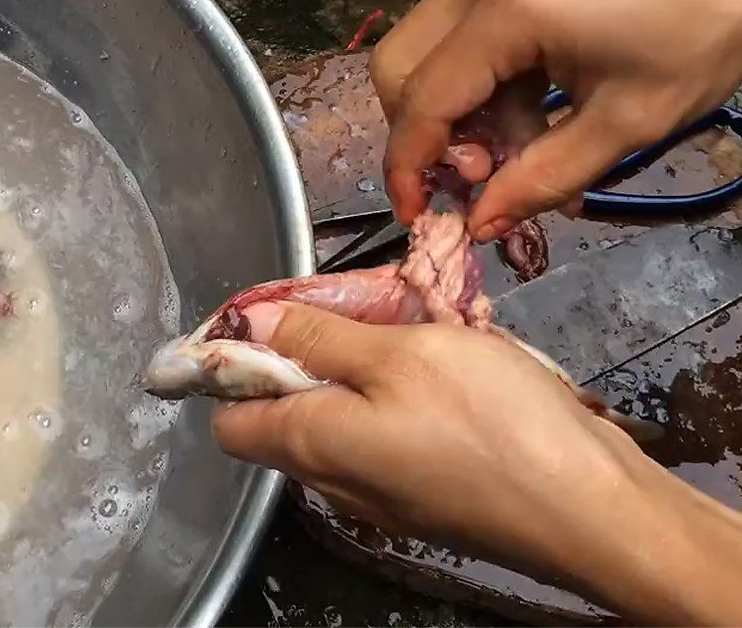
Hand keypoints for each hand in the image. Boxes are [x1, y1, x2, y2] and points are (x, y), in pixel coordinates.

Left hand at [213, 302, 741, 625]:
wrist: (587, 507)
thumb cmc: (486, 418)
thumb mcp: (398, 354)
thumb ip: (319, 338)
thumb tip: (250, 325)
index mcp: (311, 444)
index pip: (230, 418)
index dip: (237, 366)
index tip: (274, 318)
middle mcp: (335, 480)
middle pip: (288, 415)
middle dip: (309, 356)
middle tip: (359, 311)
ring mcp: (382, 495)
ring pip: (343, 421)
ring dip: (361, 372)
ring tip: (409, 331)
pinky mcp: (425, 496)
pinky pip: (387, 438)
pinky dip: (398, 400)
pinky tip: (444, 372)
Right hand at [371, 0, 741, 240]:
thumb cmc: (706, 33)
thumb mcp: (624, 125)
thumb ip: (540, 180)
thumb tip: (479, 225)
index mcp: (508, 7)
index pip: (422, 100)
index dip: (409, 167)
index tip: (419, 216)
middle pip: (399, 68)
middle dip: (424, 135)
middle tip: (480, 174)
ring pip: (426, 51)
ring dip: (458, 114)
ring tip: (523, 152)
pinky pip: (462, 34)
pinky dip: (481, 85)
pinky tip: (532, 114)